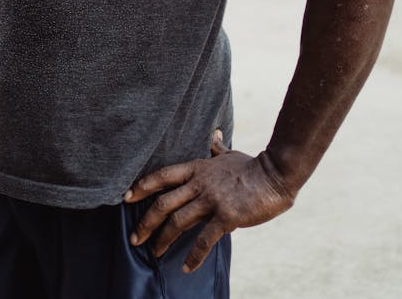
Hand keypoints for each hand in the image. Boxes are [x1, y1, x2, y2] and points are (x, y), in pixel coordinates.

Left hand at [124, 134, 294, 271]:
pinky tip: (186, 267)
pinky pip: (204, 239)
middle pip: (164, 202)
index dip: (142, 186)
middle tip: (134, 237)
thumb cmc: (252, 166)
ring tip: (155, 253)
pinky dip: (194, 255)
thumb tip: (214, 134)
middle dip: (146, 222)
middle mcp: (199, 184)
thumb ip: (217, 148)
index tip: (126, 197)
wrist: (275, 174)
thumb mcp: (229, 155)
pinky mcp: (226, 216)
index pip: (162, 176)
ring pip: (178, 221)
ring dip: (163, 239)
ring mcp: (211, 200)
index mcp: (197, 168)